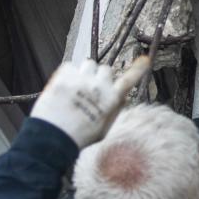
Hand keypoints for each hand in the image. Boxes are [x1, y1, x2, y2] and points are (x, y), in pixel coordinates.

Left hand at [30, 57, 148, 148]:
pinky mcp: (64, 76)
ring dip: (85, 72)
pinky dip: (68, 73)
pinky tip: (64, 87)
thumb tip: (120, 98)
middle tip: (91, 87)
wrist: (53, 137)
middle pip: (106, 69)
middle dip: (100, 76)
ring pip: (89, 63)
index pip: (129, 80)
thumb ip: (113, 111)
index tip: (144, 60)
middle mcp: (99, 86)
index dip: (138, 69)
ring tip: (77, 86)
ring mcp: (82, 79)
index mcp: (111, 99)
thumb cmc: (80, 137)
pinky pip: (70, 65)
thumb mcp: (104, 129)